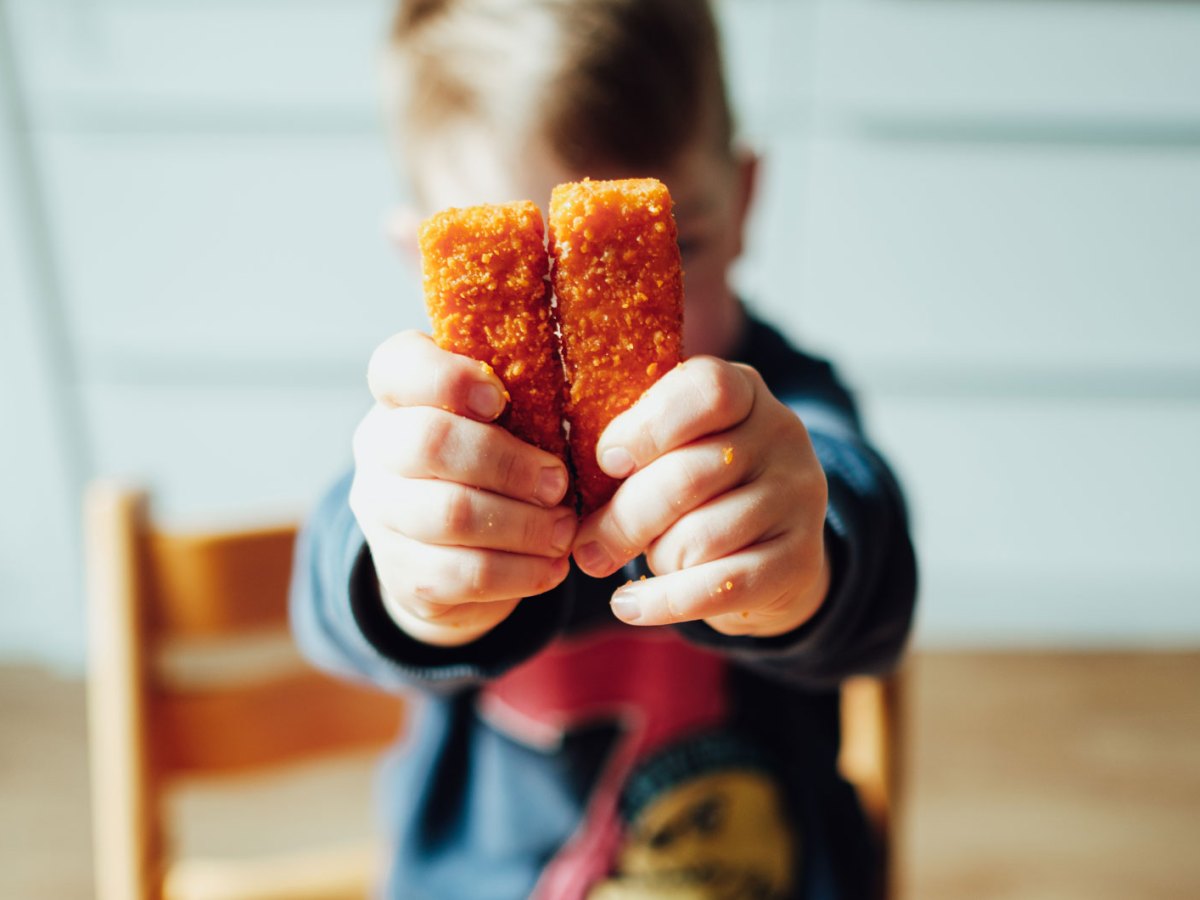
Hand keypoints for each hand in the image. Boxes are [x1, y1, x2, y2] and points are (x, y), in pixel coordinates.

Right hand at [349, 331, 575, 646]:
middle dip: (508, 463)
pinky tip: (552, 565)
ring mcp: (382, 515)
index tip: (500, 398)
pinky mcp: (403, 576)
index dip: (448, 378)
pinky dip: (520, 571)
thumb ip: (523, 402)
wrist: (451, 554)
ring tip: (564, 529)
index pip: (397, 365)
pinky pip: (463, 574)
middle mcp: (379, 450)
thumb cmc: (493, 466)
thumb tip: (587, 406)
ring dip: (524, 524)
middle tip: (558, 483)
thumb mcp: (502, 423)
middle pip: (429, 441)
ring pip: (450, 514)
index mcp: (401, 397)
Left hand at [571, 356, 829, 636]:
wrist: (770, 550)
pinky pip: (719, 586)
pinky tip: (629, 605)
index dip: (648, 427)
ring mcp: (798, 498)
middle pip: (690, 475)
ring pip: (701, 536)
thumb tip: (567, 502)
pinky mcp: (799, 562)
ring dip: (655, 557)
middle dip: (625, 517)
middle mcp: (781, 435)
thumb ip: (633, 455)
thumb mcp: (671, 451)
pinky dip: (662, 602)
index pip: (708, 390)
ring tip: (642, 563)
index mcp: (744, 391)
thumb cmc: (698, 490)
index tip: (606, 461)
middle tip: (586, 545)